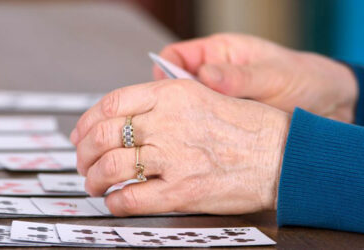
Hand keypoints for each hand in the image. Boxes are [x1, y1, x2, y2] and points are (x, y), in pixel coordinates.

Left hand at [70, 80, 289, 215]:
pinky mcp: (181, 191)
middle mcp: (168, 122)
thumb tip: (125, 119)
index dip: (87, 121)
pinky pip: (131, 198)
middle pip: (104, 135)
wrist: (282, 155)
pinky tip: (116, 200)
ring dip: (94, 178)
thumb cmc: (247, 127)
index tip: (80, 134)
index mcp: (172, 95)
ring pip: (111, 166)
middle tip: (84, 163)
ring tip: (94, 184)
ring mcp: (173, 157)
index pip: (112, 103)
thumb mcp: (204, 96)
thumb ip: (164, 102)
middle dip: (85, 152)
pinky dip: (115, 201)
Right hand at [154, 33, 357, 122]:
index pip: (176, 57)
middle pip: (175, 89)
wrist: (333, 109)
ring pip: (187, 114)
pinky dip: (203, 141)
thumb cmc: (305, 79)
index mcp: (219, 54)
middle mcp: (214, 80)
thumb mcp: (273, 75)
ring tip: (192, 139)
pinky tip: (208, 150)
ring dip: (187, 126)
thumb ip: (240, 77)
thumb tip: (207, 76)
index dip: (164, 71)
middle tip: (174, 122)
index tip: (166, 91)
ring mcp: (218, 106)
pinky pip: (205, 133)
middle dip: (171, 105)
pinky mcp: (226, 129)